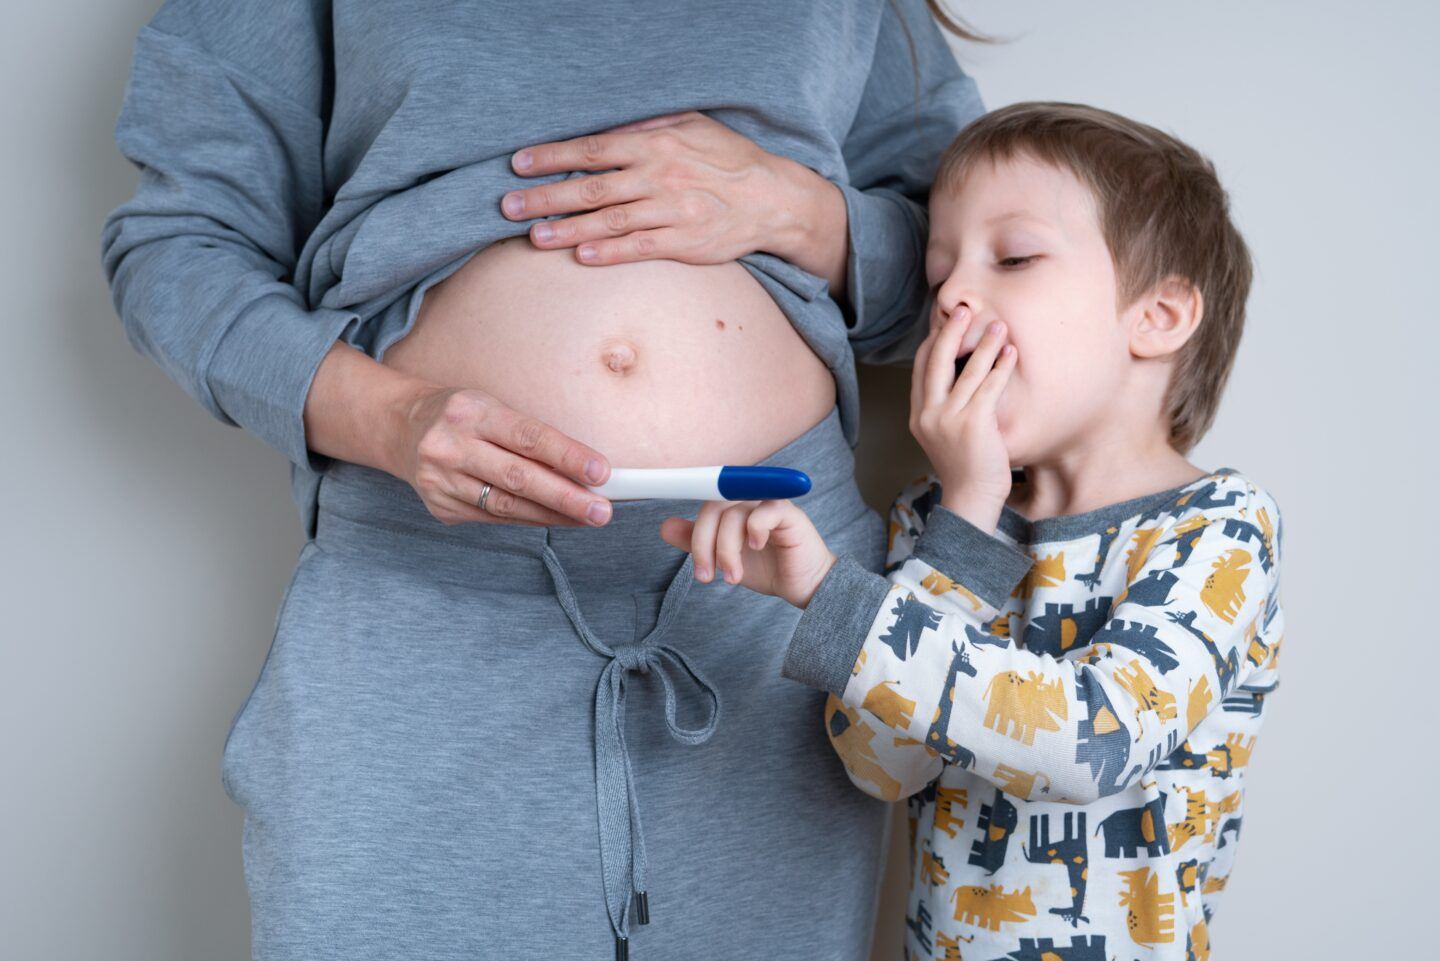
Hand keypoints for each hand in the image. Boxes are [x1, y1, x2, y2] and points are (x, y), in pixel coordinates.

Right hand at [392, 385, 614, 527]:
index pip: (528, 437)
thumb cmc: (462, 416)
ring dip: (553, 514)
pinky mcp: (441, 507)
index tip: (601, 473)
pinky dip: (528, 519)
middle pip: (518, 478)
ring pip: (506, 506)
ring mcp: (442, 481)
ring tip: (587, 518)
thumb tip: (583, 469)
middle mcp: (451, 447)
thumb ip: (530, 437)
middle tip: (602, 511)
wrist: (403, 429)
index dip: (567, 456)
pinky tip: (555, 518)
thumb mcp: (491, 408)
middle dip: (566, 497)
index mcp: (470, 413)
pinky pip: (493, 518)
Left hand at [501, 111, 847, 290]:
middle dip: (546, 197)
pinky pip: (640, 248)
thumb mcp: (692, 126)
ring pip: (610, 221)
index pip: (593, 150)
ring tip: (533, 237)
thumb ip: (647, 129)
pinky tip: (581, 257)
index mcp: (657, 144)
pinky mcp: (685, 243)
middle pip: (591, 188)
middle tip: (507, 206)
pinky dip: (610, 252)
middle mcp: (660, 176)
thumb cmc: (728, 160)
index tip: (518, 165)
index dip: (552, 157)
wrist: (774, 199)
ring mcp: (672, 211)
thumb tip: (605, 135)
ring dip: (568, 230)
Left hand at [658, 499, 837, 608]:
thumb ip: (698, 543)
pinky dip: (754, 531)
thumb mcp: (724, 559)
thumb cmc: (769, 568)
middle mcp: (750, 500)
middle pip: (713, 507)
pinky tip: (756, 548)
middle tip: (705, 576)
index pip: (703, 505)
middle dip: (703, 545)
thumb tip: (665, 526)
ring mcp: (769, 505)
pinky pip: (764, 511)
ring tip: (732, 578)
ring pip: (733, 514)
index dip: (691, 526)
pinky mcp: (789, 515)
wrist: (805, 586)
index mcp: (733, 507)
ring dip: (726, 551)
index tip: (680, 546)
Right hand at [910, 305, 1017, 532]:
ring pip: (967, 370)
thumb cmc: (965, 467)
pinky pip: (989, 387)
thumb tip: (958, 378)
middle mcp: (928, 414)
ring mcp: (949, 419)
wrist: (971, 499)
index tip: (948, 322)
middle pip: (936, 360)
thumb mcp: (943, 435)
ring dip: (984, 343)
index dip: (933, 341)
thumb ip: (944, 408)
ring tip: (999, 325)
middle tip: (965, 309)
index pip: (920, 367)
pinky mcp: (974, 424)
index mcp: (918, 414)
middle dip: (950, 331)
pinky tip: (1011, 353)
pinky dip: (1001, 366)